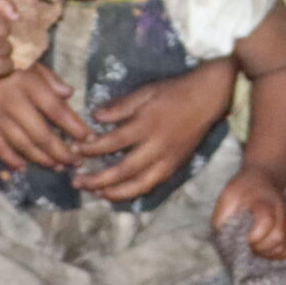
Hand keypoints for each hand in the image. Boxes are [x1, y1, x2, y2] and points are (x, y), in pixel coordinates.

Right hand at [0, 65, 95, 170]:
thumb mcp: (30, 61)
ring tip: (58, 167)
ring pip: (23, 145)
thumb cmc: (6, 60)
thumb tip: (69, 94)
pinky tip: (23, 167)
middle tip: (76, 162)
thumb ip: (50, 78)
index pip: (57, 111)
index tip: (89, 138)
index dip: (75, 127)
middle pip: (42, 135)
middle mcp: (15, 105)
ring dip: (42, 159)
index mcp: (30, 86)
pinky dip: (10, 159)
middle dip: (62, 152)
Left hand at [73, 57, 234, 200]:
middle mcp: (157, 147)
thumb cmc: (174, 92)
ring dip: (114, 192)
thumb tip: (96, 117)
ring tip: (96, 193)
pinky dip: (134, 192)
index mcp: (147, 125)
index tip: (77, 149)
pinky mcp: (175, 167)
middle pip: (123, 170)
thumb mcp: (145, 92)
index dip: (92, 148)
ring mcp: (168, 160)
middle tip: (77, 182)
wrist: (208, 98)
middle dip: (97, 179)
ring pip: (138, 184)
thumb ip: (120, 106)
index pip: (113, 142)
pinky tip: (119, 192)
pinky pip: (152, 185)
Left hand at [211, 166, 285, 260]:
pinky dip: (277, 255)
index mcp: (264, 202)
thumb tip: (225, 242)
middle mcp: (280, 212)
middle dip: (260, 248)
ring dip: (268, 254)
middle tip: (248, 245)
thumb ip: (222, 219)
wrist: (262, 178)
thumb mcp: (227, 197)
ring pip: (285, 246)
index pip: (266, 222)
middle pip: (278, 237)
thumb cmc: (242, 190)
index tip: (244, 238)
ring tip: (255, 248)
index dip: (254, 236)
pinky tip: (265, 250)